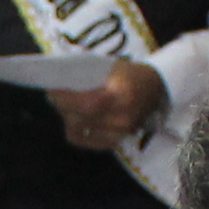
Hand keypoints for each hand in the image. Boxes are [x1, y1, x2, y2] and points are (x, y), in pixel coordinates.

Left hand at [52, 61, 166, 152]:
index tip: (51, 89)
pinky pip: (87, 141)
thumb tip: (59, 80)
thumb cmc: (130, 74)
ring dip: (67, 116)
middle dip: (62, 106)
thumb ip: (88, 75)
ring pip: (81, 129)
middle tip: (53, 96)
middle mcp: (120, 117)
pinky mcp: (117, 141)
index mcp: (120, 95)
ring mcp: (119, 132)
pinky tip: (72, 120)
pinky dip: (76, 131)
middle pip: (80, 117)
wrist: (157, 88)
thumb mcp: (112, 67)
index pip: (85, 102)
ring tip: (63, 105)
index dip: (65, 98)